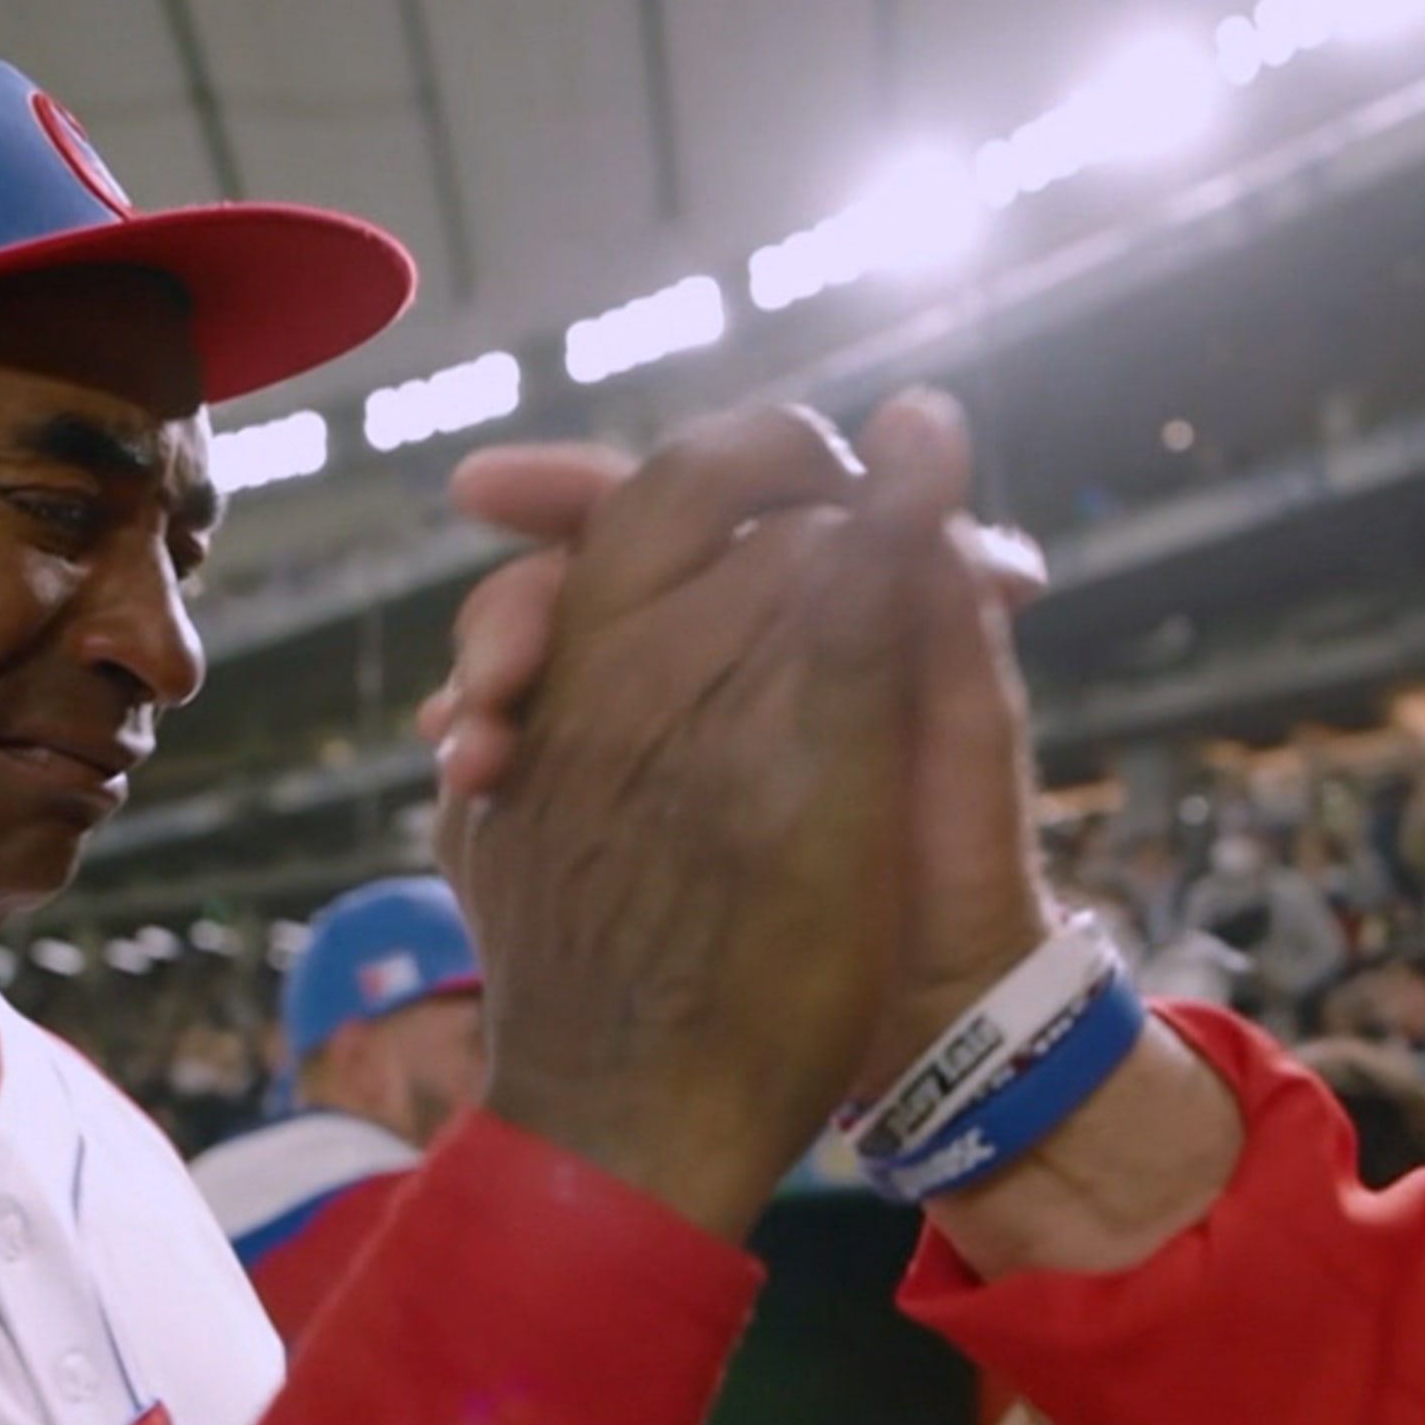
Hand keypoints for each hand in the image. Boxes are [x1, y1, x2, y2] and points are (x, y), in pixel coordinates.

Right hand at [433, 393, 1244, 1276]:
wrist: (923, 1008)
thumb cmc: (955, 845)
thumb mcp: (953, 701)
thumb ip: (931, 569)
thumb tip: (920, 415)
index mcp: (787, 602)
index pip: (660, 507)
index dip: (569, 487)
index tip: (486, 488)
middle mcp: (709, 648)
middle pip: (571, 579)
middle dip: (511, 605)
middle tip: (489, 669)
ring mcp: (655, 727)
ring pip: (538, 663)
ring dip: (492, 676)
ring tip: (472, 740)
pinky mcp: (625, 806)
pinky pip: (532, 753)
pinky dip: (494, 749)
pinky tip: (469, 770)